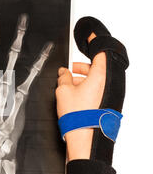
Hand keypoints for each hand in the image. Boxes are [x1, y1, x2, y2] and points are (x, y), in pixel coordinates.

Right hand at [55, 33, 105, 160]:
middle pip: (98, 66)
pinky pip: (98, 90)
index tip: (89, 35)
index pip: (101, 51)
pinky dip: (88, 88)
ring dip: (83, 78)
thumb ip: (64, 77)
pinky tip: (74, 94)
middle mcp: (109, 84)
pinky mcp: (107, 104)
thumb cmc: (78, 116)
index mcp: (101, 76)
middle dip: (83, 66)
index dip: (94, 41)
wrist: (84, 139)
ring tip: (68, 85)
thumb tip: (64, 72)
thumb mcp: (63, 91)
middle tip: (71, 68)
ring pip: (98, 79)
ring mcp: (109, 95)